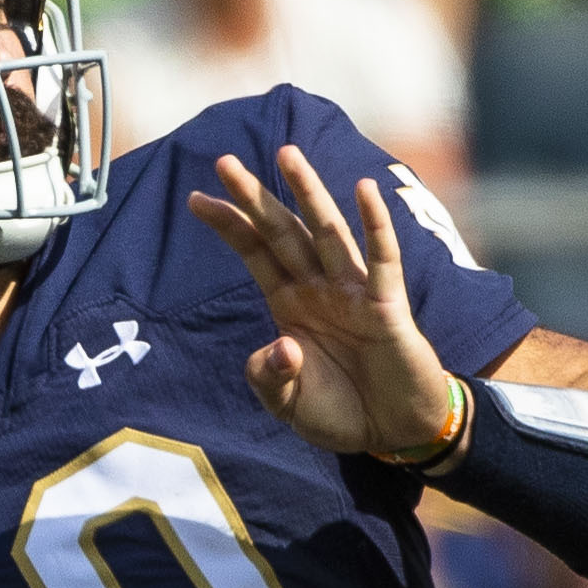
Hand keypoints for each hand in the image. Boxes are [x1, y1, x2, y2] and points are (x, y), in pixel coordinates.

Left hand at [187, 147, 456, 455]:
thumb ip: (269, 380)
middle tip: (223, 160)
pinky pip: (382, 260)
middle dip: (254, 198)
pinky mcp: (388, 307)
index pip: (255, 253)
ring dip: (308, 193)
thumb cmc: (341, 412)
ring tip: (287, 154)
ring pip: (327, 233)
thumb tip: (281, 346)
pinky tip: (363, 190)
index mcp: (290, 304)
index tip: (195, 198)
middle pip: (282, 232)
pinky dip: (375, 225)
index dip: (228, 225)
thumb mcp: (287, 405)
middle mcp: (319, 288)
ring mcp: (354, 293)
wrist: (392, 433)